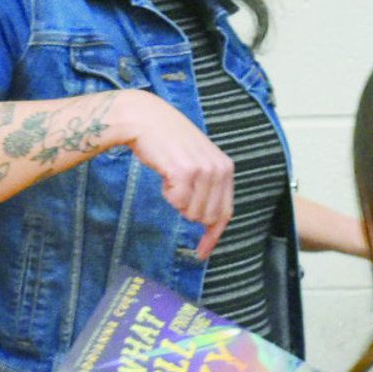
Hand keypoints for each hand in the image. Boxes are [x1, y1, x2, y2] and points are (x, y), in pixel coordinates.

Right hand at [124, 91, 233, 258]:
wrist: (146, 119)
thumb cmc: (168, 140)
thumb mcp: (199, 160)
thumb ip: (209, 185)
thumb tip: (207, 219)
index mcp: (226, 168)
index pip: (226, 211)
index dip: (213, 235)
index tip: (202, 252)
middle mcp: (219, 169)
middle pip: (208, 216)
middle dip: (189, 212)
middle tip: (176, 189)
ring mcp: (203, 170)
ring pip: (191, 212)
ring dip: (177, 200)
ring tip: (172, 176)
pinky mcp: (185, 172)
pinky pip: (176, 202)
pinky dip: (167, 193)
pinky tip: (165, 174)